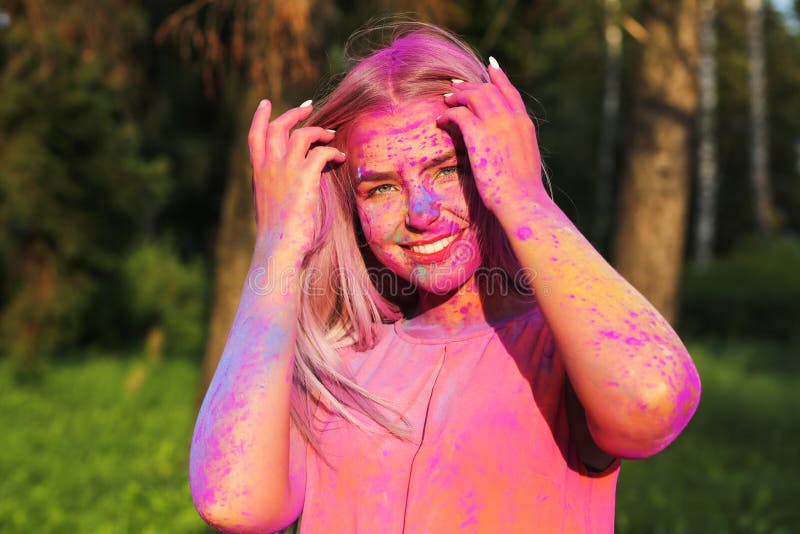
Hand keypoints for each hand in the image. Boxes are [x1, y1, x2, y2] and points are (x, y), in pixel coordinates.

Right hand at [248, 99, 345, 254]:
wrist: (277, 248)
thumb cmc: (276, 235)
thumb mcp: (268, 205)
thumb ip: (273, 188)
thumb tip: (283, 185)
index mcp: (258, 172)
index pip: (255, 136)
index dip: (261, 117)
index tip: (266, 102)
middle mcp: (268, 166)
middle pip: (279, 127)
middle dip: (294, 113)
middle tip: (308, 107)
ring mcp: (285, 170)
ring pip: (301, 134)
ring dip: (318, 131)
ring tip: (331, 135)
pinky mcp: (304, 176)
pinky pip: (321, 152)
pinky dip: (332, 151)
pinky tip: (340, 158)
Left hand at [436, 58, 545, 214]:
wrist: (522, 199)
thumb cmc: (523, 190)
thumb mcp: (526, 161)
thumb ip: (518, 147)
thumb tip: (510, 150)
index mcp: (524, 124)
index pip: (510, 92)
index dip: (499, 77)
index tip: (490, 66)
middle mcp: (511, 118)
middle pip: (488, 90)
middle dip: (470, 86)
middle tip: (455, 87)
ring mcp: (495, 123)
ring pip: (473, 96)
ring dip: (458, 96)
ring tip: (446, 100)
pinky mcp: (478, 133)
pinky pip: (458, 113)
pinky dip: (448, 114)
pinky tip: (440, 120)